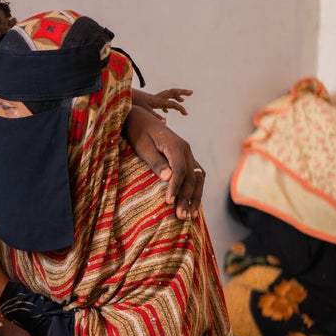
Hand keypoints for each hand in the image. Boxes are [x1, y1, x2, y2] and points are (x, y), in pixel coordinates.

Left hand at [124, 105, 203, 219]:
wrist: (139, 118)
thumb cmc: (137, 132)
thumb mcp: (142, 147)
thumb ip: (155, 162)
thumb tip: (169, 177)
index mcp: (176, 145)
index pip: (180, 171)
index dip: (175, 188)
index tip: (169, 203)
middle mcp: (186, 149)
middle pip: (192, 177)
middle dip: (187, 198)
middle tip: (181, 216)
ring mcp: (187, 153)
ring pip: (198, 177)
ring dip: (195, 196)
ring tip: (190, 215)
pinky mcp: (184, 157)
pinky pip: (195, 175)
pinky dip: (195, 189)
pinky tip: (191, 202)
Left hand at [132, 88, 191, 120]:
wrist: (122, 96)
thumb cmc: (132, 103)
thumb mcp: (144, 111)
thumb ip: (155, 117)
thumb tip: (165, 122)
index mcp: (157, 101)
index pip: (172, 104)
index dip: (180, 109)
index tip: (186, 114)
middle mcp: (157, 98)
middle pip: (172, 92)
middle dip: (182, 92)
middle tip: (191, 92)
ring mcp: (153, 98)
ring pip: (167, 95)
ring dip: (175, 97)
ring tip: (182, 100)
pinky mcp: (148, 100)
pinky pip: (161, 100)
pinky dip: (166, 104)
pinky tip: (166, 110)